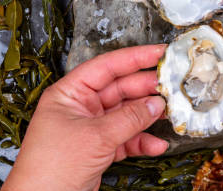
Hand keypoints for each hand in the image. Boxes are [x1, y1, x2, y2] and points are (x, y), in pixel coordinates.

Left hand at [2, 45, 168, 190]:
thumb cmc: (50, 169)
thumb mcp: (95, 137)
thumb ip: (130, 118)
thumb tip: (156, 103)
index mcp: (70, 93)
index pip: (107, 66)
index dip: (136, 58)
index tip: (160, 53)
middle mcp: (80, 107)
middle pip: (121, 89)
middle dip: (146, 90)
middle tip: (172, 86)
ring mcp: (90, 127)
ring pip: (127, 114)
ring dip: (148, 116)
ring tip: (169, 113)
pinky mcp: (99, 148)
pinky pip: (126, 137)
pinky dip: (141, 141)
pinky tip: (156, 144)